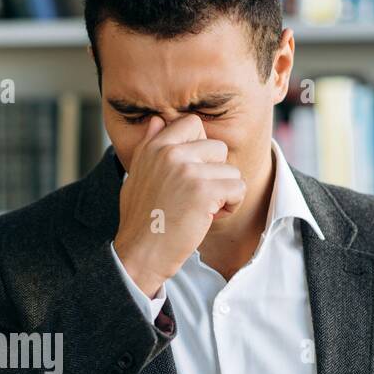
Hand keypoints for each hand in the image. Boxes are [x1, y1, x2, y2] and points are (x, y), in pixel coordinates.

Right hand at [113, 114, 245, 296]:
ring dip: (223, 193)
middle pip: (218, 148)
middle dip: (215, 173)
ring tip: (201, 210)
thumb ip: (148, 147)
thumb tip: (157, 120)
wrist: (140, 254)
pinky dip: (230, 206)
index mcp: (154, 147)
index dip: (201, 147)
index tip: (193, 171)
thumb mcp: (136, 177)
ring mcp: (188, 170)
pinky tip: (209, 218)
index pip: (192, 124)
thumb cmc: (140, 220)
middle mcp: (170, 153)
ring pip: (231, 171)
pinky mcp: (204, 191)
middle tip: (197, 197)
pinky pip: (238, 188)